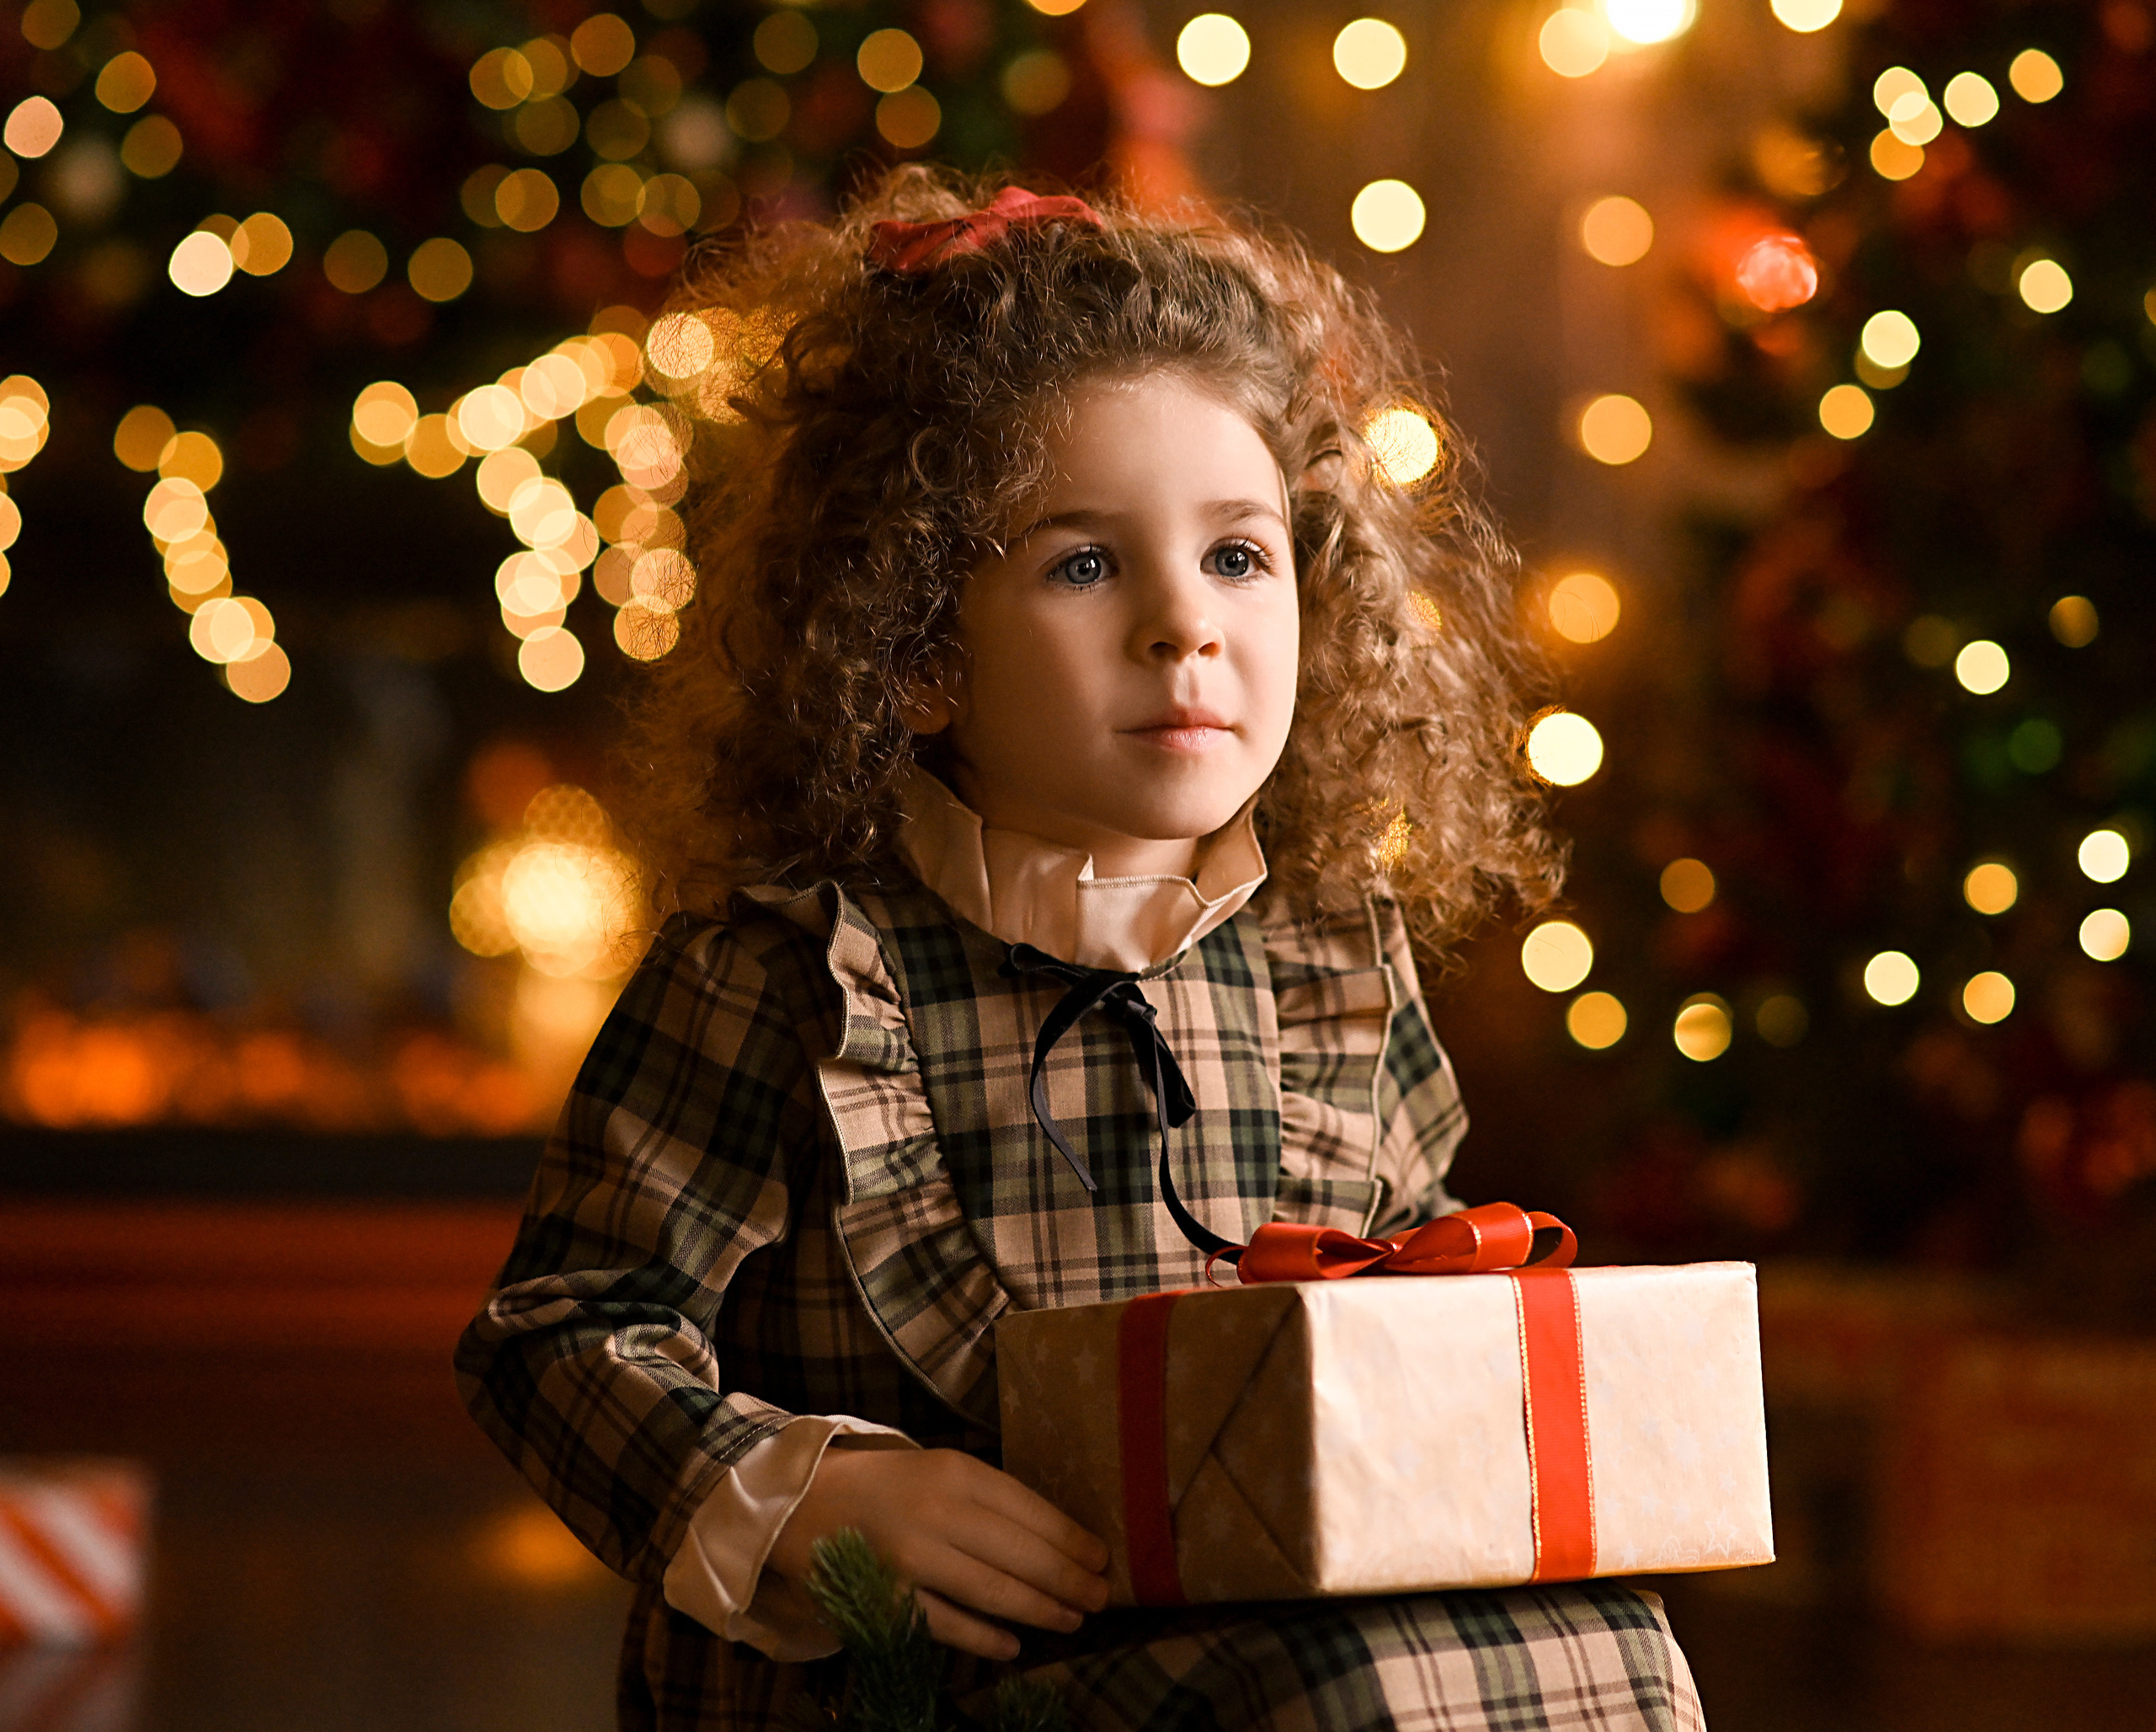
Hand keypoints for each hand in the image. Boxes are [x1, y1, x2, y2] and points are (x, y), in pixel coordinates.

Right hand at [768, 1447, 1109, 1660]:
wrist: (802, 1504)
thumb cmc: (886, 1488)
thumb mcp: (941, 1471)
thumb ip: (989, 1499)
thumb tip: (1057, 1537)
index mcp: (955, 1472)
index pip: (1031, 1509)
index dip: (1072, 1538)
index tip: (1102, 1557)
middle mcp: (937, 1512)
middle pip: (1021, 1553)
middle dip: (1069, 1580)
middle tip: (1101, 1597)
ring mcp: (910, 1559)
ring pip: (992, 1590)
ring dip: (1040, 1610)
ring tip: (1072, 1619)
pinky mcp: (886, 1599)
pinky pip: (946, 1625)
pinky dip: (984, 1638)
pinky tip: (1012, 1646)